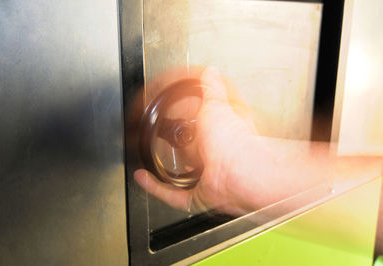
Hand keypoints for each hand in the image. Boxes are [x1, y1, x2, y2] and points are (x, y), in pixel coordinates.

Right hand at [134, 67, 258, 215]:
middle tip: (159, 132)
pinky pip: (172, 193)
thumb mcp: (217, 105)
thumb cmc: (233, 141)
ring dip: (166, 165)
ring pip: (183, 172)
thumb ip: (212, 88)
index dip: (189, 114)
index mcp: (221, 133)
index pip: (203, 121)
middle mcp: (216, 155)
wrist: (239, 173)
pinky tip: (143, 177)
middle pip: (192, 148)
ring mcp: (206, 176)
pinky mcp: (197, 194)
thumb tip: (211, 72)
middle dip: (177, 143)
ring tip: (150, 153)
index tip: (174, 109)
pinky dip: (156, 187)